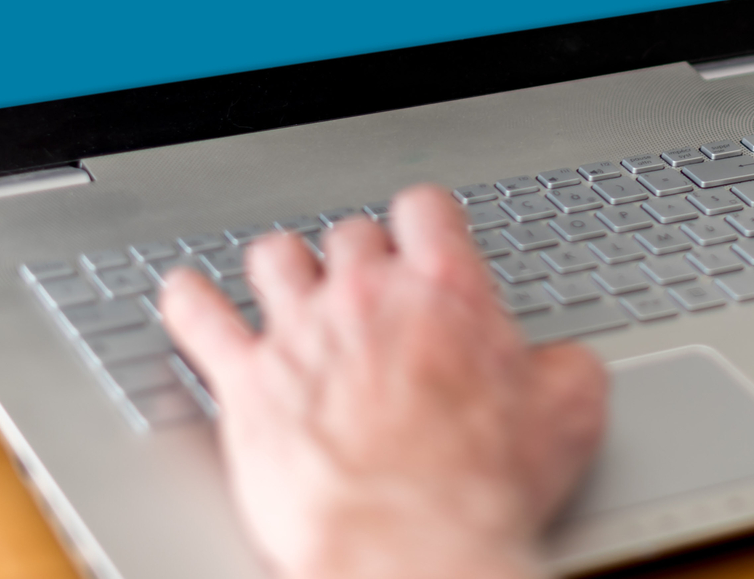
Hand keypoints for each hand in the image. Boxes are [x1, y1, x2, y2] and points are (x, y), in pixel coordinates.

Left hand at [160, 184, 607, 578]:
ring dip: (282, 266)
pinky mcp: (246, 383)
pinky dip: (190, 302)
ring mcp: (300, 334)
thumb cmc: (480, 488)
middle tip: (363, 283)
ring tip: (284, 279)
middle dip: (358, 256)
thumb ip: (564, 368)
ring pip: (274, 256)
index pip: (424, 208)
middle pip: (348, 233)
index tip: (421, 236)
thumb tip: (563, 363)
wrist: (409, 544)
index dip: (423, 222)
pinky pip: (199, 318)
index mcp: (445, 291)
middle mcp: (366, 296)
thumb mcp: (566, 416)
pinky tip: (186, 296)